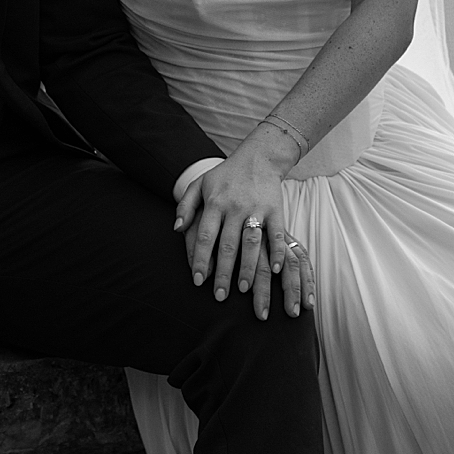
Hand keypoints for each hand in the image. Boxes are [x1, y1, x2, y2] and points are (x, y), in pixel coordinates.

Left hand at [175, 130, 309, 318]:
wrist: (259, 157)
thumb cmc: (225, 175)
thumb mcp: (200, 184)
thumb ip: (185, 206)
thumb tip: (176, 229)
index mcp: (214, 202)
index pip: (205, 236)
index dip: (200, 259)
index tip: (197, 281)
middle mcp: (235, 207)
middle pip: (227, 245)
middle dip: (223, 272)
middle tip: (219, 296)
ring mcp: (257, 208)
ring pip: (251, 243)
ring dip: (249, 268)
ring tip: (245, 290)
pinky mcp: (276, 209)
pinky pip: (277, 234)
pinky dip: (277, 252)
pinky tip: (275, 271)